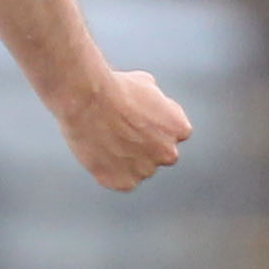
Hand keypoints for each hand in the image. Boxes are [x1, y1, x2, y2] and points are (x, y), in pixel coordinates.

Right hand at [56, 69, 193, 191]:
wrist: (89, 100)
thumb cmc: (115, 88)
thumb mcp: (147, 85)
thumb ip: (157, 105)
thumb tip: (150, 108)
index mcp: (179, 129)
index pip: (172, 133)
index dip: (153, 126)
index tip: (136, 120)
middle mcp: (169, 153)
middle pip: (157, 153)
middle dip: (143, 145)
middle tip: (120, 131)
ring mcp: (146, 170)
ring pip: (138, 168)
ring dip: (126, 159)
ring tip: (105, 139)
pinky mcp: (124, 182)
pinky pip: (119, 179)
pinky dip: (110, 170)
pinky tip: (99, 152)